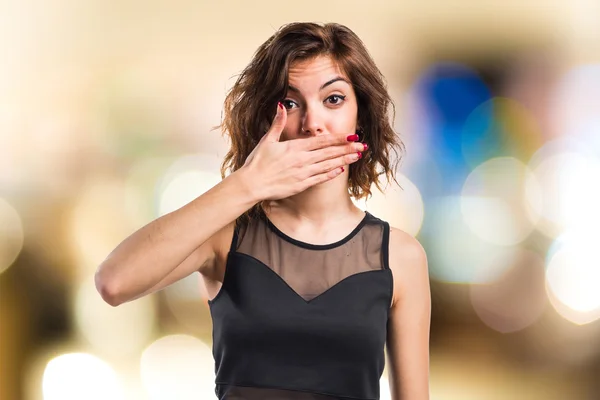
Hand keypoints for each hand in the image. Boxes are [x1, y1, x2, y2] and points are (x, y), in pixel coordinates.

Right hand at [240, 103, 366, 200]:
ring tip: (357, 156)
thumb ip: (277, 123)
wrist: (251, 184)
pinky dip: (331, 173)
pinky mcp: (302, 185)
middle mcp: (302, 160)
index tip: (351, 135)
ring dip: (344, 160)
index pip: (321, 141)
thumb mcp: (267, 139)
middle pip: (329, 152)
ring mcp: (303, 173)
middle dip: (347, 148)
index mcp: (295, 147)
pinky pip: (320, 178)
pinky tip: (341, 169)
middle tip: (362, 145)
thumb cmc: (257, 162)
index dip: (338, 138)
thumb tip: (280, 105)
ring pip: (328, 165)